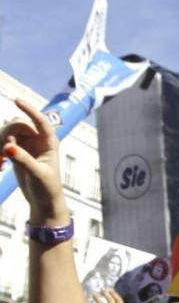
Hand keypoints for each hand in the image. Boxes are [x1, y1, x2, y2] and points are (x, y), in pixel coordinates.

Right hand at [1, 98, 66, 221]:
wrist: (43, 202)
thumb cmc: (47, 188)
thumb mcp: (37, 174)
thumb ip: (23, 160)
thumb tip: (8, 147)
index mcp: (49, 142)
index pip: (40, 121)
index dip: (29, 109)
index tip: (16, 100)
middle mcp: (38, 140)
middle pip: (18, 124)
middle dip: (7, 133)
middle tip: (2, 150)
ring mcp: (26, 144)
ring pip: (8, 131)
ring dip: (0, 141)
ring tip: (0, 161)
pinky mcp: (16, 151)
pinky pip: (3, 141)